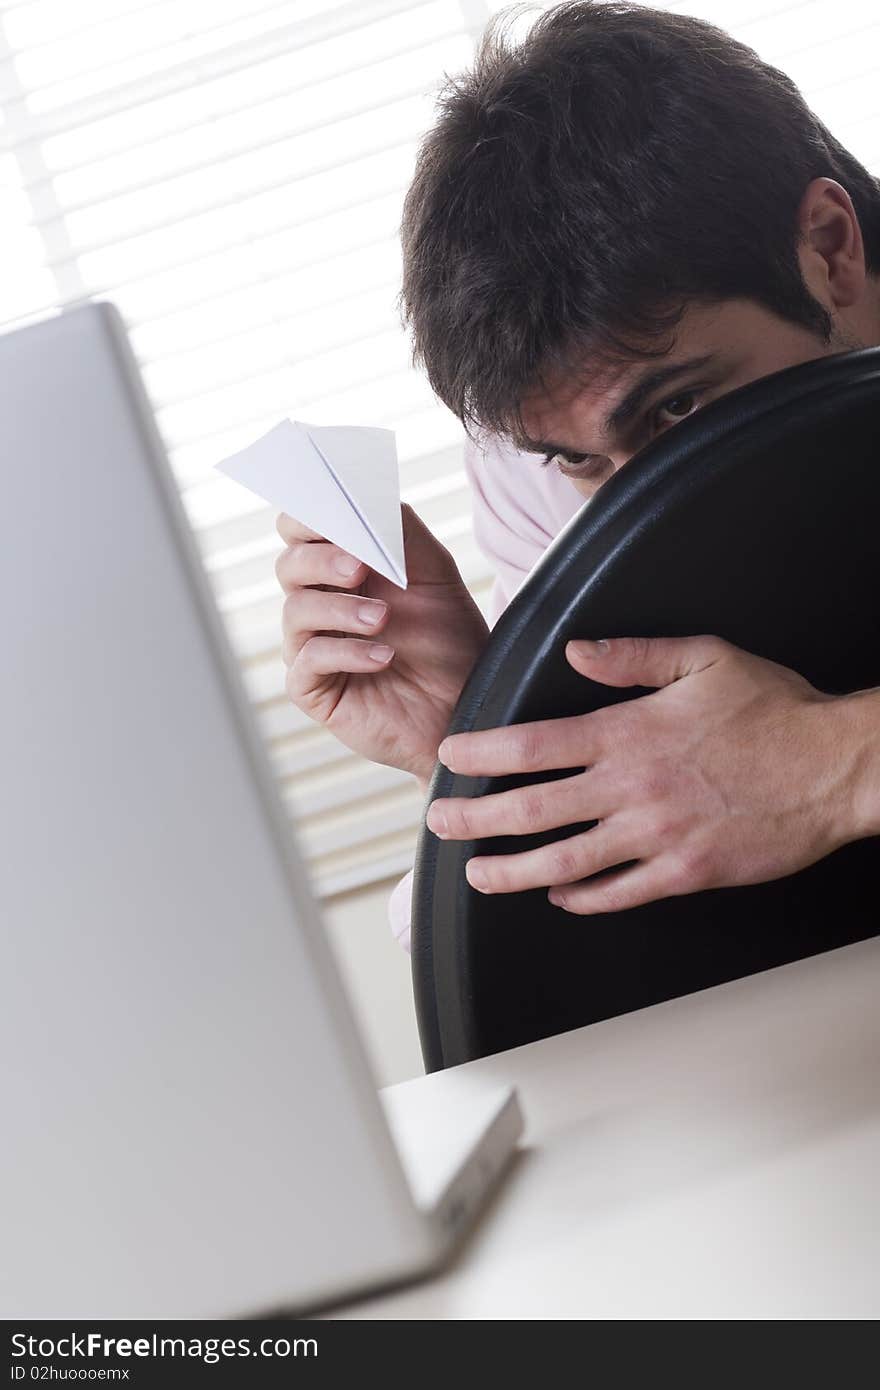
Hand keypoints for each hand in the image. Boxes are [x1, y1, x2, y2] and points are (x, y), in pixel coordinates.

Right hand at [276, 503, 487, 784]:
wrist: (467, 705)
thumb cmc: (449, 642)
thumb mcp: (434, 573)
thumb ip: (399, 529)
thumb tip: (363, 494)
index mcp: (343, 569)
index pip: (299, 530)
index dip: (307, 517)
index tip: (335, 512)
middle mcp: (322, 604)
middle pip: (289, 565)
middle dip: (322, 559)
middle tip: (360, 566)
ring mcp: (314, 647)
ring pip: (295, 610)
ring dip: (341, 609)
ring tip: (383, 619)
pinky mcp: (314, 689)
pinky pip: (307, 661)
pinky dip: (346, 652)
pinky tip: (383, 656)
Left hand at [426, 635, 863, 912]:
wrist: (835, 768)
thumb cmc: (776, 711)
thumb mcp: (705, 658)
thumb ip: (633, 656)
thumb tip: (578, 650)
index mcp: (629, 733)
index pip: (533, 744)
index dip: (479, 753)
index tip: (448, 759)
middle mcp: (632, 788)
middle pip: (532, 809)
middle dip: (474, 819)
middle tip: (438, 825)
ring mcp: (656, 837)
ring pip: (565, 862)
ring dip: (512, 871)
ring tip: (478, 875)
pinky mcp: (685, 874)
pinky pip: (619, 893)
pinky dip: (582, 898)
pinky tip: (560, 896)